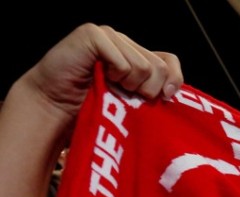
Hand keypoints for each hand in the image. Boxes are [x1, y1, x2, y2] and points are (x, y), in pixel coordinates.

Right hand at [22, 24, 181, 123]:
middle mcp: (125, 43)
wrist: (56, 107)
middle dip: (148, 90)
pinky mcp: (94, 35)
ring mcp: (110, 36)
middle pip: (160, 67)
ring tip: (110, 86)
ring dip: (128, 86)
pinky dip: (115, 76)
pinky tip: (100, 77)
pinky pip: (123, 62)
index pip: (170, 61)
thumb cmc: (92, 107)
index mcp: (137, 57)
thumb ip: (153, 91)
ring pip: (144, 67)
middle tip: (126, 95)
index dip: (173, 81)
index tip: (164, 98)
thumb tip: (173, 92)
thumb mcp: (132, 103)